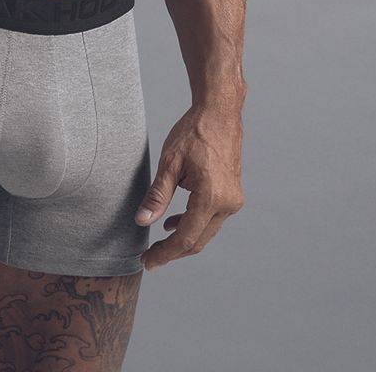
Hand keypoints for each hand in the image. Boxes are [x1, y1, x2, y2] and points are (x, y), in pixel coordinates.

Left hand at [134, 102, 243, 270]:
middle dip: (172, 251)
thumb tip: (142, 221)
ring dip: (183, 238)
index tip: (148, 262)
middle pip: (198, 241)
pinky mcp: (232, 195)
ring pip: (205, 232)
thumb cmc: (194, 132)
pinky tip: (172, 223)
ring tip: (158, 242)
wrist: (220, 112)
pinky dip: (193, 224)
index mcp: (211, 197)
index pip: (186, 238)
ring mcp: (233, 200)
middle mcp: (227, 203)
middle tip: (148, 257)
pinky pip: (211, 219)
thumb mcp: (170, 162)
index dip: (165, 254)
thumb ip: (157, 195)